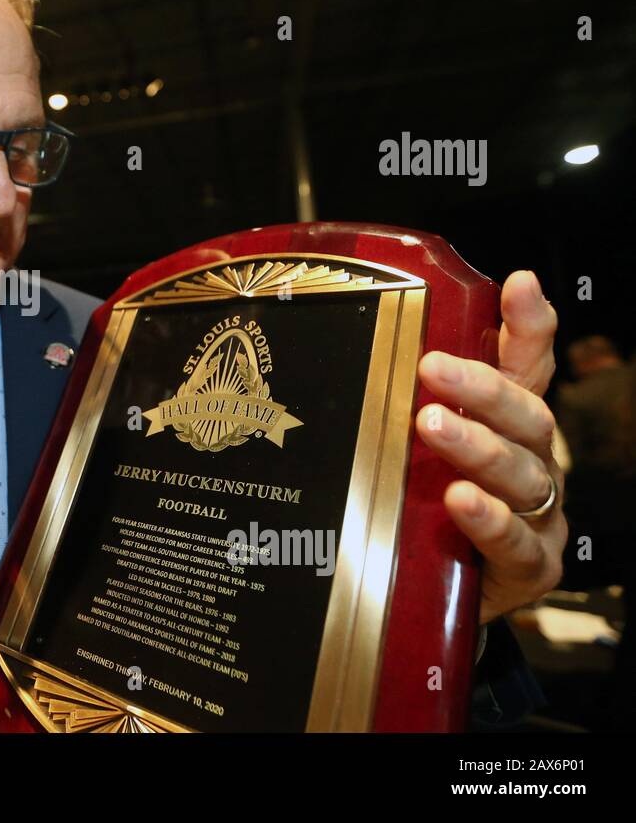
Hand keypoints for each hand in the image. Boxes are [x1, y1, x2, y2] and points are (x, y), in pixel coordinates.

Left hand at [414, 270, 566, 622]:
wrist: (426, 598)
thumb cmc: (419, 509)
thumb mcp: (404, 450)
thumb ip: (393, 402)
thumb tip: (345, 339)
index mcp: (506, 426)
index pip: (527, 366)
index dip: (528, 326)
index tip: (518, 285)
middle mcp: (531, 462)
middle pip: (527, 415)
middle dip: (483, 389)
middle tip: (433, 368)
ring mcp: (538, 515)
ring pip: (523, 474)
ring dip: (478, 447)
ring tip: (432, 427)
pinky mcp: (530, 567)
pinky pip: (518, 542)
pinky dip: (489, 520)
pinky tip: (462, 501)